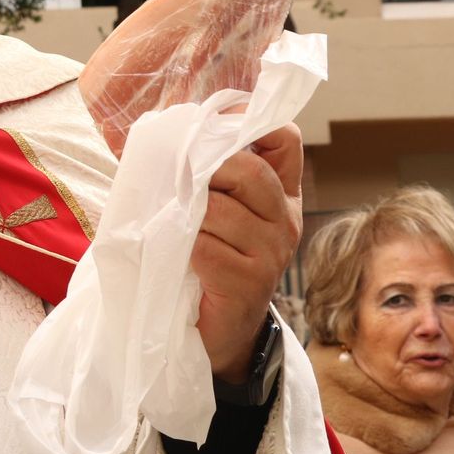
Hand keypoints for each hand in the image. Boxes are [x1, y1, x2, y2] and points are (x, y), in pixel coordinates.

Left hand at [191, 122, 302, 382]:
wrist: (219, 332)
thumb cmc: (209, 260)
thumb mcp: (215, 211)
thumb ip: (208, 173)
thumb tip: (169, 130)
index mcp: (279, 193)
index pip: (284, 138)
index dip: (248, 121)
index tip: (211, 124)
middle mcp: (284, 219)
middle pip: (251, 171)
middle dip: (205, 167)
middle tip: (178, 179)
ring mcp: (272, 253)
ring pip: (221, 209)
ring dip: (187, 212)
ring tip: (175, 225)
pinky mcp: (249, 283)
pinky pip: (207, 246)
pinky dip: (184, 245)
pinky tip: (180, 256)